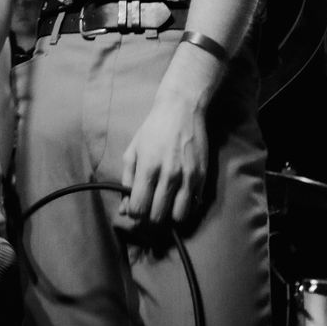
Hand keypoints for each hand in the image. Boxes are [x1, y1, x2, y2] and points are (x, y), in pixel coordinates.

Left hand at [121, 90, 208, 224]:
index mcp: (148, 168)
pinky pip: (194, 205)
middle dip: (150, 216)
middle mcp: (168, 175)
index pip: (139, 209)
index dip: (135, 213)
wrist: (181, 109)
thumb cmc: (153, 129)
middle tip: (150, 206)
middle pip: (157, 217)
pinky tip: (179, 196)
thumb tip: (124, 209)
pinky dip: (186, 206)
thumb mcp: (133, 150)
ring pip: (178, 216)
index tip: (136, 207)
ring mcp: (187, 177)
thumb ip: (127, 181)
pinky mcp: (202, 176)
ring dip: (170, 214)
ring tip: (166, 204)